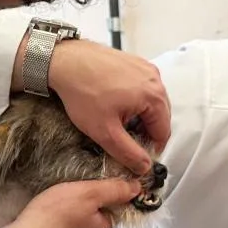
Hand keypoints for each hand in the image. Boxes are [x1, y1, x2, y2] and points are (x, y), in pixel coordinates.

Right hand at [2, 178, 140, 227]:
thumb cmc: (54, 216)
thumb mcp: (87, 193)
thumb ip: (114, 190)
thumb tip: (138, 188)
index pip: (109, 208)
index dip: (97, 195)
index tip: (81, 187)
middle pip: (92, 219)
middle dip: (82, 207)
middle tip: (64, 194)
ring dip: (67, 218)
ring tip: (51, 207)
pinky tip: (44, 221)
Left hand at [45, 39, 170, 174]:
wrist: (64, 61)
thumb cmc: (83, 92)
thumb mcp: (105, 132)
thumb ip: (128, 153)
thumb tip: (144, 167)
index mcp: (154, 95)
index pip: (164, 132)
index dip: (151, 149)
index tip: (136, 156)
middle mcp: (155, 78)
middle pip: (160, 116)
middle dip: (145, 131)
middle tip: (124, 140)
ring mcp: (144, 68)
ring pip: (150, 102)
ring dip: (138, 116)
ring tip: (116, 122)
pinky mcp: (133, 62)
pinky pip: (141, 88)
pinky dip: (133, 100)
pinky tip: (114, 105)